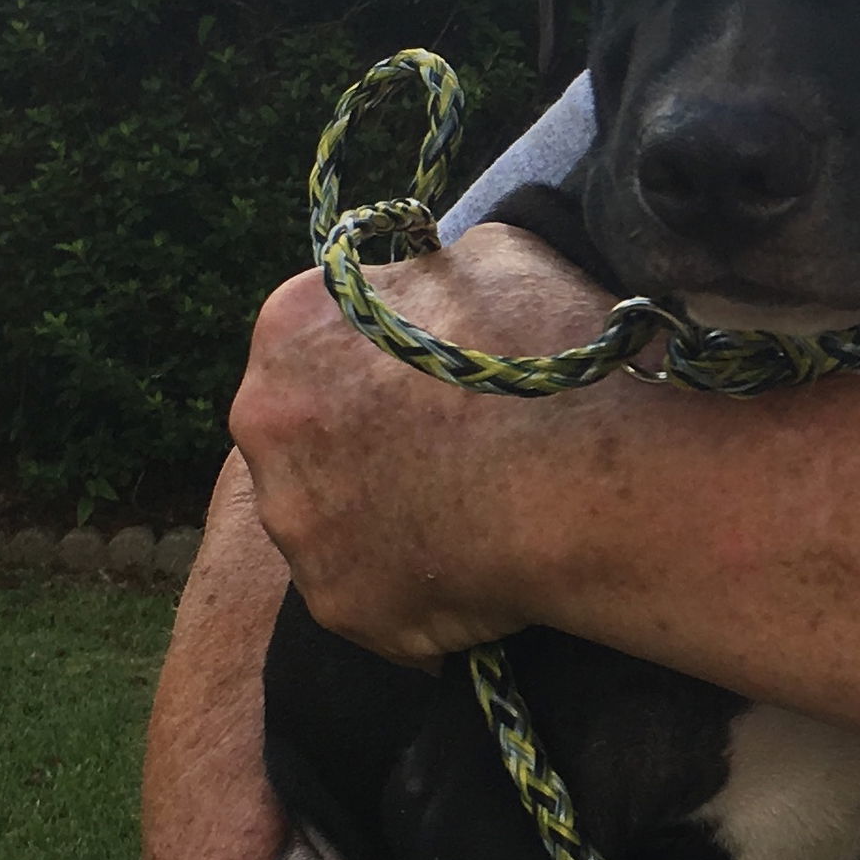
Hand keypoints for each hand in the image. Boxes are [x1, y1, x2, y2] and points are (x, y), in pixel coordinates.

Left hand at [230, 223, 620, 664]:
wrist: (592, 480)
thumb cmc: (550, 352)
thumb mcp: (499, 256)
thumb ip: (433, 273)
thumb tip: (429, 287)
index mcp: (296, 323)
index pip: (320, 332)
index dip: (381, 350)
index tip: (436, 368)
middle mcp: (267, 421)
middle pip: (308, 424)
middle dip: (366, 429)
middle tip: (453, 439)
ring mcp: (294, 522)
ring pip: (330, 511)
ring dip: (383, 507)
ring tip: (473, 505)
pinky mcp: (335, 603)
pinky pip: (369, 586)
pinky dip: (414, 579)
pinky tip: (478, 564)